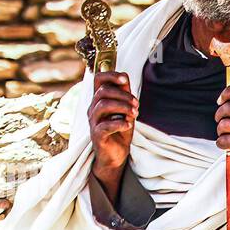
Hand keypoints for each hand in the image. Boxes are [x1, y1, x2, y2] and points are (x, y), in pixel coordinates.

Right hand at [88, 71, 137, 199]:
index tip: (125, 81)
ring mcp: (93, 122)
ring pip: (103, 105)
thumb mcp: (125, 108)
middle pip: (103, 92)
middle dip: (124, 96)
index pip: (98, 79)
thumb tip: (125, 77)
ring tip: (134, 114)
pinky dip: (119, 124)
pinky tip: (128, 125)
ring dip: (123, 107)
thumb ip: (124, 94)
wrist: (116, 153)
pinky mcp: (96, 136)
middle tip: (137, 105)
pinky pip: (104, 126)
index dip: (111, 75)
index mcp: (99, 100)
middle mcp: (93, 109)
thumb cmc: (120, 129)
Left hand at [215, 83, 229, 173]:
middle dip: (219, 116)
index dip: (227, 92)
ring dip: (221, 132)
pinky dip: (222, 144)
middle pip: (227, 108)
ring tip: (228, 134)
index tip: (221, 100)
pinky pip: (223, 140)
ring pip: (223, 125)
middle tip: (222, 121)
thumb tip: (223, 100)